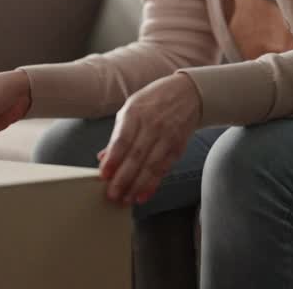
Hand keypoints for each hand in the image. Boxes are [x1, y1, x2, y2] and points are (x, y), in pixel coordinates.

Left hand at [98, 73, 201, 205]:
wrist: (188, 93)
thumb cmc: (155, 100)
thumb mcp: (132, 107)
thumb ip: (119, 132)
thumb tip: (104, 156)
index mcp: (135, 112)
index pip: (122, 140)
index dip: (113, 160)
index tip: (103, 176)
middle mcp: (152, 125)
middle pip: (135, 157)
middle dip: (123, 179)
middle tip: (112, 195)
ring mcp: (167, 137)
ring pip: (150, 166)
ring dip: (137, 186)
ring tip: (126, 199)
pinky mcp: (178, 147)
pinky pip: (164, 168)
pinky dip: (153, 183)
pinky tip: (143, 194)